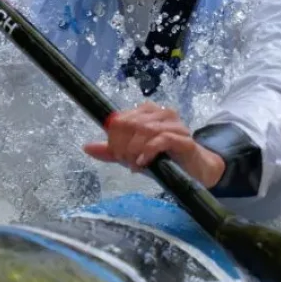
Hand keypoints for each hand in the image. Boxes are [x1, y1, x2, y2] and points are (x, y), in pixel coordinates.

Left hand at [84, 102, 225, 187]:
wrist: (194, 170)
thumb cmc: (163, 159)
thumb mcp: (133, 154)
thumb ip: (111, 151)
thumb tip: (86, 147)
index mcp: (147, 112)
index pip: (119, 119)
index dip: (113, 138)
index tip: (116, 155)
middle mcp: (161, 113)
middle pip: (130, 124)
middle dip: (122, 146)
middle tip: (125, 161)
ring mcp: (175, 124)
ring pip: (145, 130)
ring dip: (134, 150)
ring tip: (134, 164)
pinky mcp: (184, 139)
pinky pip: (162, 139)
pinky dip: (148, 152)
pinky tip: (143, 163)